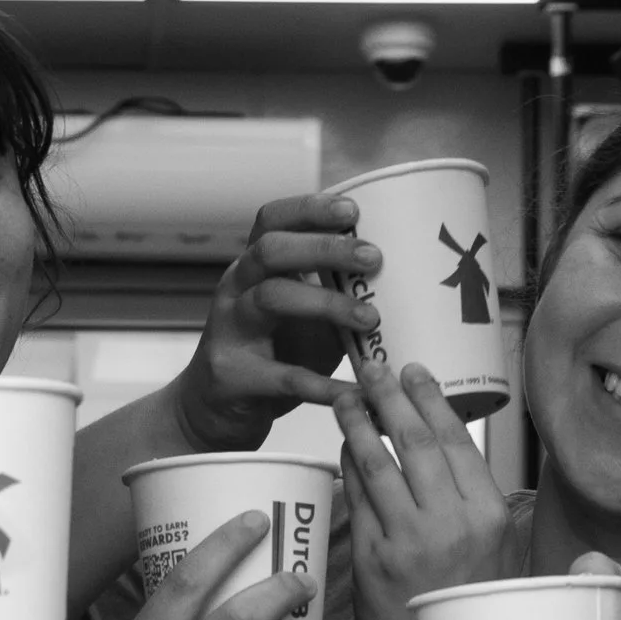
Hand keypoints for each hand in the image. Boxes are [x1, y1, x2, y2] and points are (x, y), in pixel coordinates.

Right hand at [169, 193, 378, 450]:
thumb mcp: (303, 315)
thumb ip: (337, 293)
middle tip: (373, 258)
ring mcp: (229, 330)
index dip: (309, 209)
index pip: (272, 220)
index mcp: (254, 267)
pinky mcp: (233, 375)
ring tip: (371, 318)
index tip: (352, 211)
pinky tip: (357, 391)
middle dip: (323, 248)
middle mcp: (236, 289)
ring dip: (326, 303)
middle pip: (271, 251)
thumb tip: (407, 276)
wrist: (213, 410)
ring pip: (271, 298)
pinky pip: (282, 376)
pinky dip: (324, 385)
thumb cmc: (271, 353)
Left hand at [336, 359, 506, 619]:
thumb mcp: (496, 559)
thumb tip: (454, 462)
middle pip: (416, 441)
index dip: (431, 400)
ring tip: (346, 396)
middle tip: (372, 367)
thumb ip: (475, 510)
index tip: (414, 372)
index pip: (458, 441)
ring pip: (379, 463)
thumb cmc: (472, 619)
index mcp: (491, 517)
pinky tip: (342, 447)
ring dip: (359, 422)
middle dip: (391, 396)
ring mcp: (409, 540)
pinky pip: (356, 499)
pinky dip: (348, 467)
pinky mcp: (372, 560)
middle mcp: (453, 523)